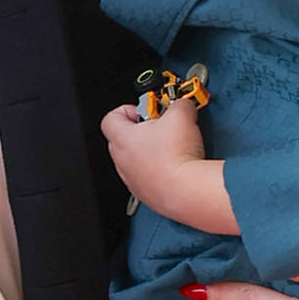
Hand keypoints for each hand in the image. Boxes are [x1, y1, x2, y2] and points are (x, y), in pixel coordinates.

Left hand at [101, 98, 204, 213]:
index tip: (144, 110)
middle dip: (143, 131)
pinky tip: (178, 168)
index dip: (127, 110)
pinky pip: (149, 179)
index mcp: (121, 138)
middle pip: (124, 140)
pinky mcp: (148, 195)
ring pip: (136, 162)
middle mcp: (121, 161)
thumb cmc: (175, 157)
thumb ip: (179, 104)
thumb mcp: (181, 115)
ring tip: (173, 149)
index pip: (111, 118)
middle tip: (161, 127)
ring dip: (151, 154)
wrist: (187, 191)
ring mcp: (133, 180)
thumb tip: (184, 104)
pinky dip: (160, 173)